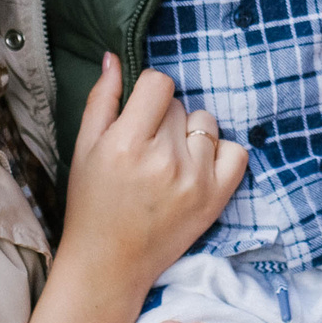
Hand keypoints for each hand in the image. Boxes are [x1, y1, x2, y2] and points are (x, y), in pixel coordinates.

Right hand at [61, 56, 247, 289]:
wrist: (109, 264)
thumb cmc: (92, 205)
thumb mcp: (84, 149)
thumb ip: (102, 99)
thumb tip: (114, 57)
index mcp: (127, 143)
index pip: (159, 83)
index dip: (148, 93)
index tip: (140, 114)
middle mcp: (165, 159)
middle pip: (180, 105)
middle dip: (163, 118)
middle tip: (147, 148)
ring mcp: (196, 180)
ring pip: (206, 123)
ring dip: (190, 134)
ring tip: (169, 160)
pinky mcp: (216, 198)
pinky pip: (237, 152)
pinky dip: (220, 153)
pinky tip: (198, 166)